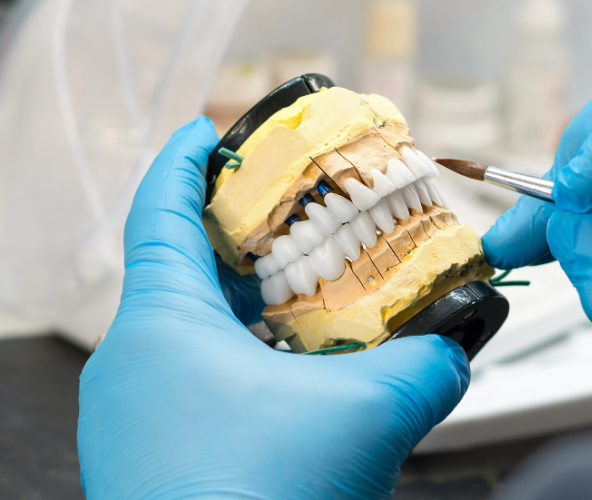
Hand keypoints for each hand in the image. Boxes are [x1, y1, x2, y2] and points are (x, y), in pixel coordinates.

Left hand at [78, 117, 469, 498]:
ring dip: (241, 306)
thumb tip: (460, 339)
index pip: (158, 209)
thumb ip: (424, 365)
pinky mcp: (152, 461)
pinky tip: (289, 377)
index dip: (183, 160)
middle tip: (283, 211)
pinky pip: (192, 383)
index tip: (207, 129)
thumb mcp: (361, 416)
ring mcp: (133, 416)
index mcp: (158, 323)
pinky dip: (237, 362)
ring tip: (299, 294)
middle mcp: (130, 362)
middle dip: (233, 233)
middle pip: (179, 267)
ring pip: (188, 331)